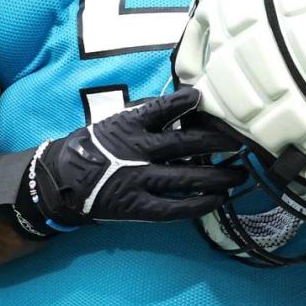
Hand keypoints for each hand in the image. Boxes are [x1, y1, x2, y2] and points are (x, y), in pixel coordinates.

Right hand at [28, 87, 245, 230]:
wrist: (64, 180)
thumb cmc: (97, 145)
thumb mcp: (118, 119)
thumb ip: (149, 111)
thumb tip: (186, 98)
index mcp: (130, 125)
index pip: (161, 109)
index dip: (183, 102)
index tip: (203, 98)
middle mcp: (137, 151)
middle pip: (185, 144)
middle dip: (217, 143)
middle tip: (242, 141)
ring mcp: (138, 180)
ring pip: (186, 177)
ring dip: (218, 176)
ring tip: (240, 174)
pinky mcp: (137, 206)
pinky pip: (173, 208)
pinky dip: (198, 204)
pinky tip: (218, 200)